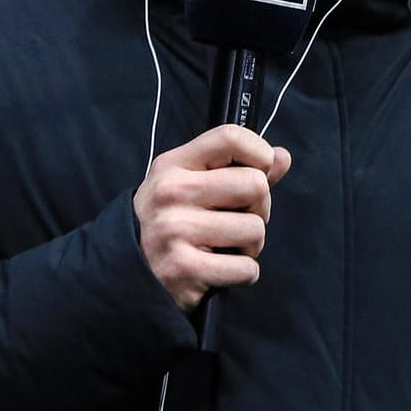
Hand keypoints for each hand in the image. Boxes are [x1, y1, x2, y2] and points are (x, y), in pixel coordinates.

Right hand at [134, 125, 292, 311]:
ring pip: (255, 229)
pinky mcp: (182, 268)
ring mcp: (173, 230)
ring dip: (251, 245)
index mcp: (174, 165)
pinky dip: (243, 273)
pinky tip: (220, 269)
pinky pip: (246, 268)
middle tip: (238, 221)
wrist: (127, 273)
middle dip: (259, 208)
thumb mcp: (194, 185)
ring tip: (225, 247)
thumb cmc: (172, 222)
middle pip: (255, 185)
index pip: (231, 137)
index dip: (260, 153)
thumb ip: (241, 169)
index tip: (259, 172)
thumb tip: (282, 156)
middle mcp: (170, 192)